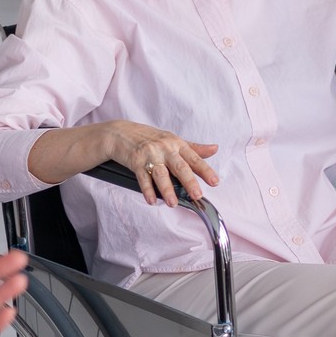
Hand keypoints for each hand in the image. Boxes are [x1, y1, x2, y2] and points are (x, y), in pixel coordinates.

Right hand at [101, 121, 218, 206]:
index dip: (205, 170)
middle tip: (197, 195)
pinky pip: (143, 178)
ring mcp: (150, 155)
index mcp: (176, 143)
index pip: (194, 158)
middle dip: (189, 182)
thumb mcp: (173, 140)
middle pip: (179, 167)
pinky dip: (147, 190)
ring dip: (167, 189)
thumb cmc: (149, 137)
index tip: (215, 182)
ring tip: (173, 203)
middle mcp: (165, 148)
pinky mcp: (136, 161)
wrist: (120, 133)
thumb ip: (194, 148)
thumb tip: (214, 149)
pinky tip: (152, 200)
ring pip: (161, 174)